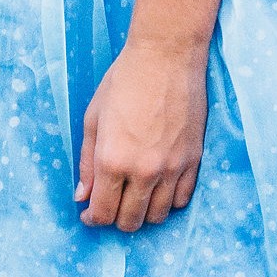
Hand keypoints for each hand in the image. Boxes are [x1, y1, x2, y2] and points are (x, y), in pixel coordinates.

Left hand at [74, 39, 207, 230]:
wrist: (166, 56)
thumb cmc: (124, 80)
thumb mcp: (93, 117)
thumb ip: (87, 162)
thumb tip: (82, 196)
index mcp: (113, 160)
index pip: (103, 212)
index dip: (92, 218)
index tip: (89, 213)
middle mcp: (143, 171)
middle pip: (130, 221)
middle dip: (115, 218)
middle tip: (111, 202)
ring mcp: (172, 168)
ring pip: (157, 216)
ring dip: (142, 212)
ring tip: (134, 195)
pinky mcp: (193, 161)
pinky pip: (181, 200)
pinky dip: (167, 201)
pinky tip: (157, 186)